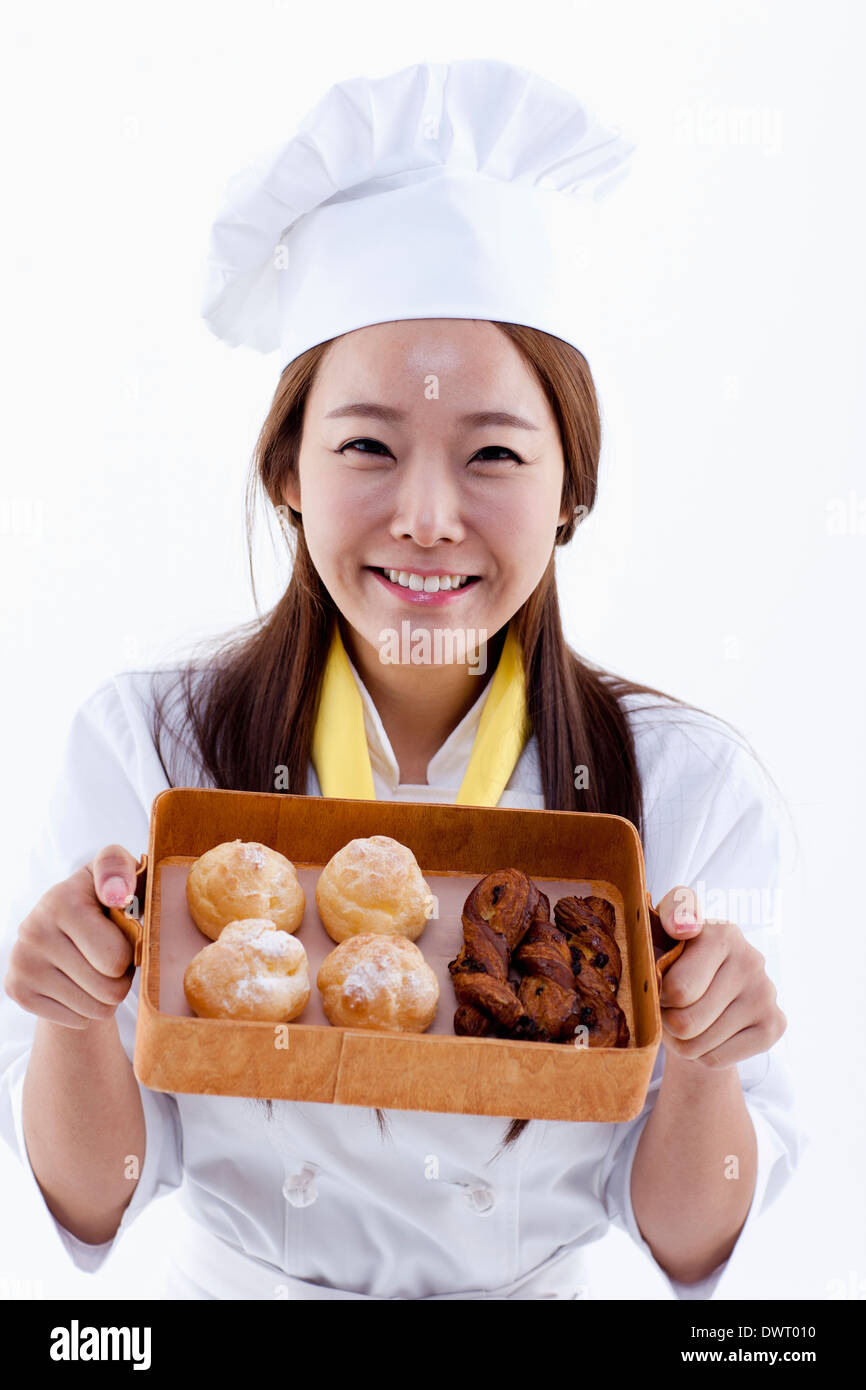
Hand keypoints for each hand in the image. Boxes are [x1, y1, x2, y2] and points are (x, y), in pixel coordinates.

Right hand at [4, 845, 139, 1028]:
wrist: (65, 926)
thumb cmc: (107, 898)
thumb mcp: (122, 873)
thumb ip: (123, 870)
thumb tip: (115, 894)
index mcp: (61, 900)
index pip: (115, 959)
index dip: (131, 954)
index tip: (126, 933)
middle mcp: (33, 930)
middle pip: (108, 989)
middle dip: (123, 978)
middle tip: (116, 958)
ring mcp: (21, 962)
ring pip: (95, 1009)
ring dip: (108, 996)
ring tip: (100, 969)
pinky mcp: (16, 989)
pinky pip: (77, 1020)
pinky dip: (87, 1008)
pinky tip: (80, 983)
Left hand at [655, 885, 785, 1069]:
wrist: (705, 993)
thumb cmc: (674, 959)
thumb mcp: (660, 931)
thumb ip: (669, 916)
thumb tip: (686, 926)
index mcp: (721, 933)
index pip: (678, 990)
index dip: (659, 996)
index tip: (662, 986)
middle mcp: (751, 959)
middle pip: (685, 1022)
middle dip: (667, 1022)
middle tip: (668, 1009)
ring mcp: (767, 993)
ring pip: (698, 1044)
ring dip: (681, 1041)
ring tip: (684, 1021)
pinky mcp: (774, 1025)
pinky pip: (716, 1059)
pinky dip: (702, 1055)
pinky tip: (706, 1034)